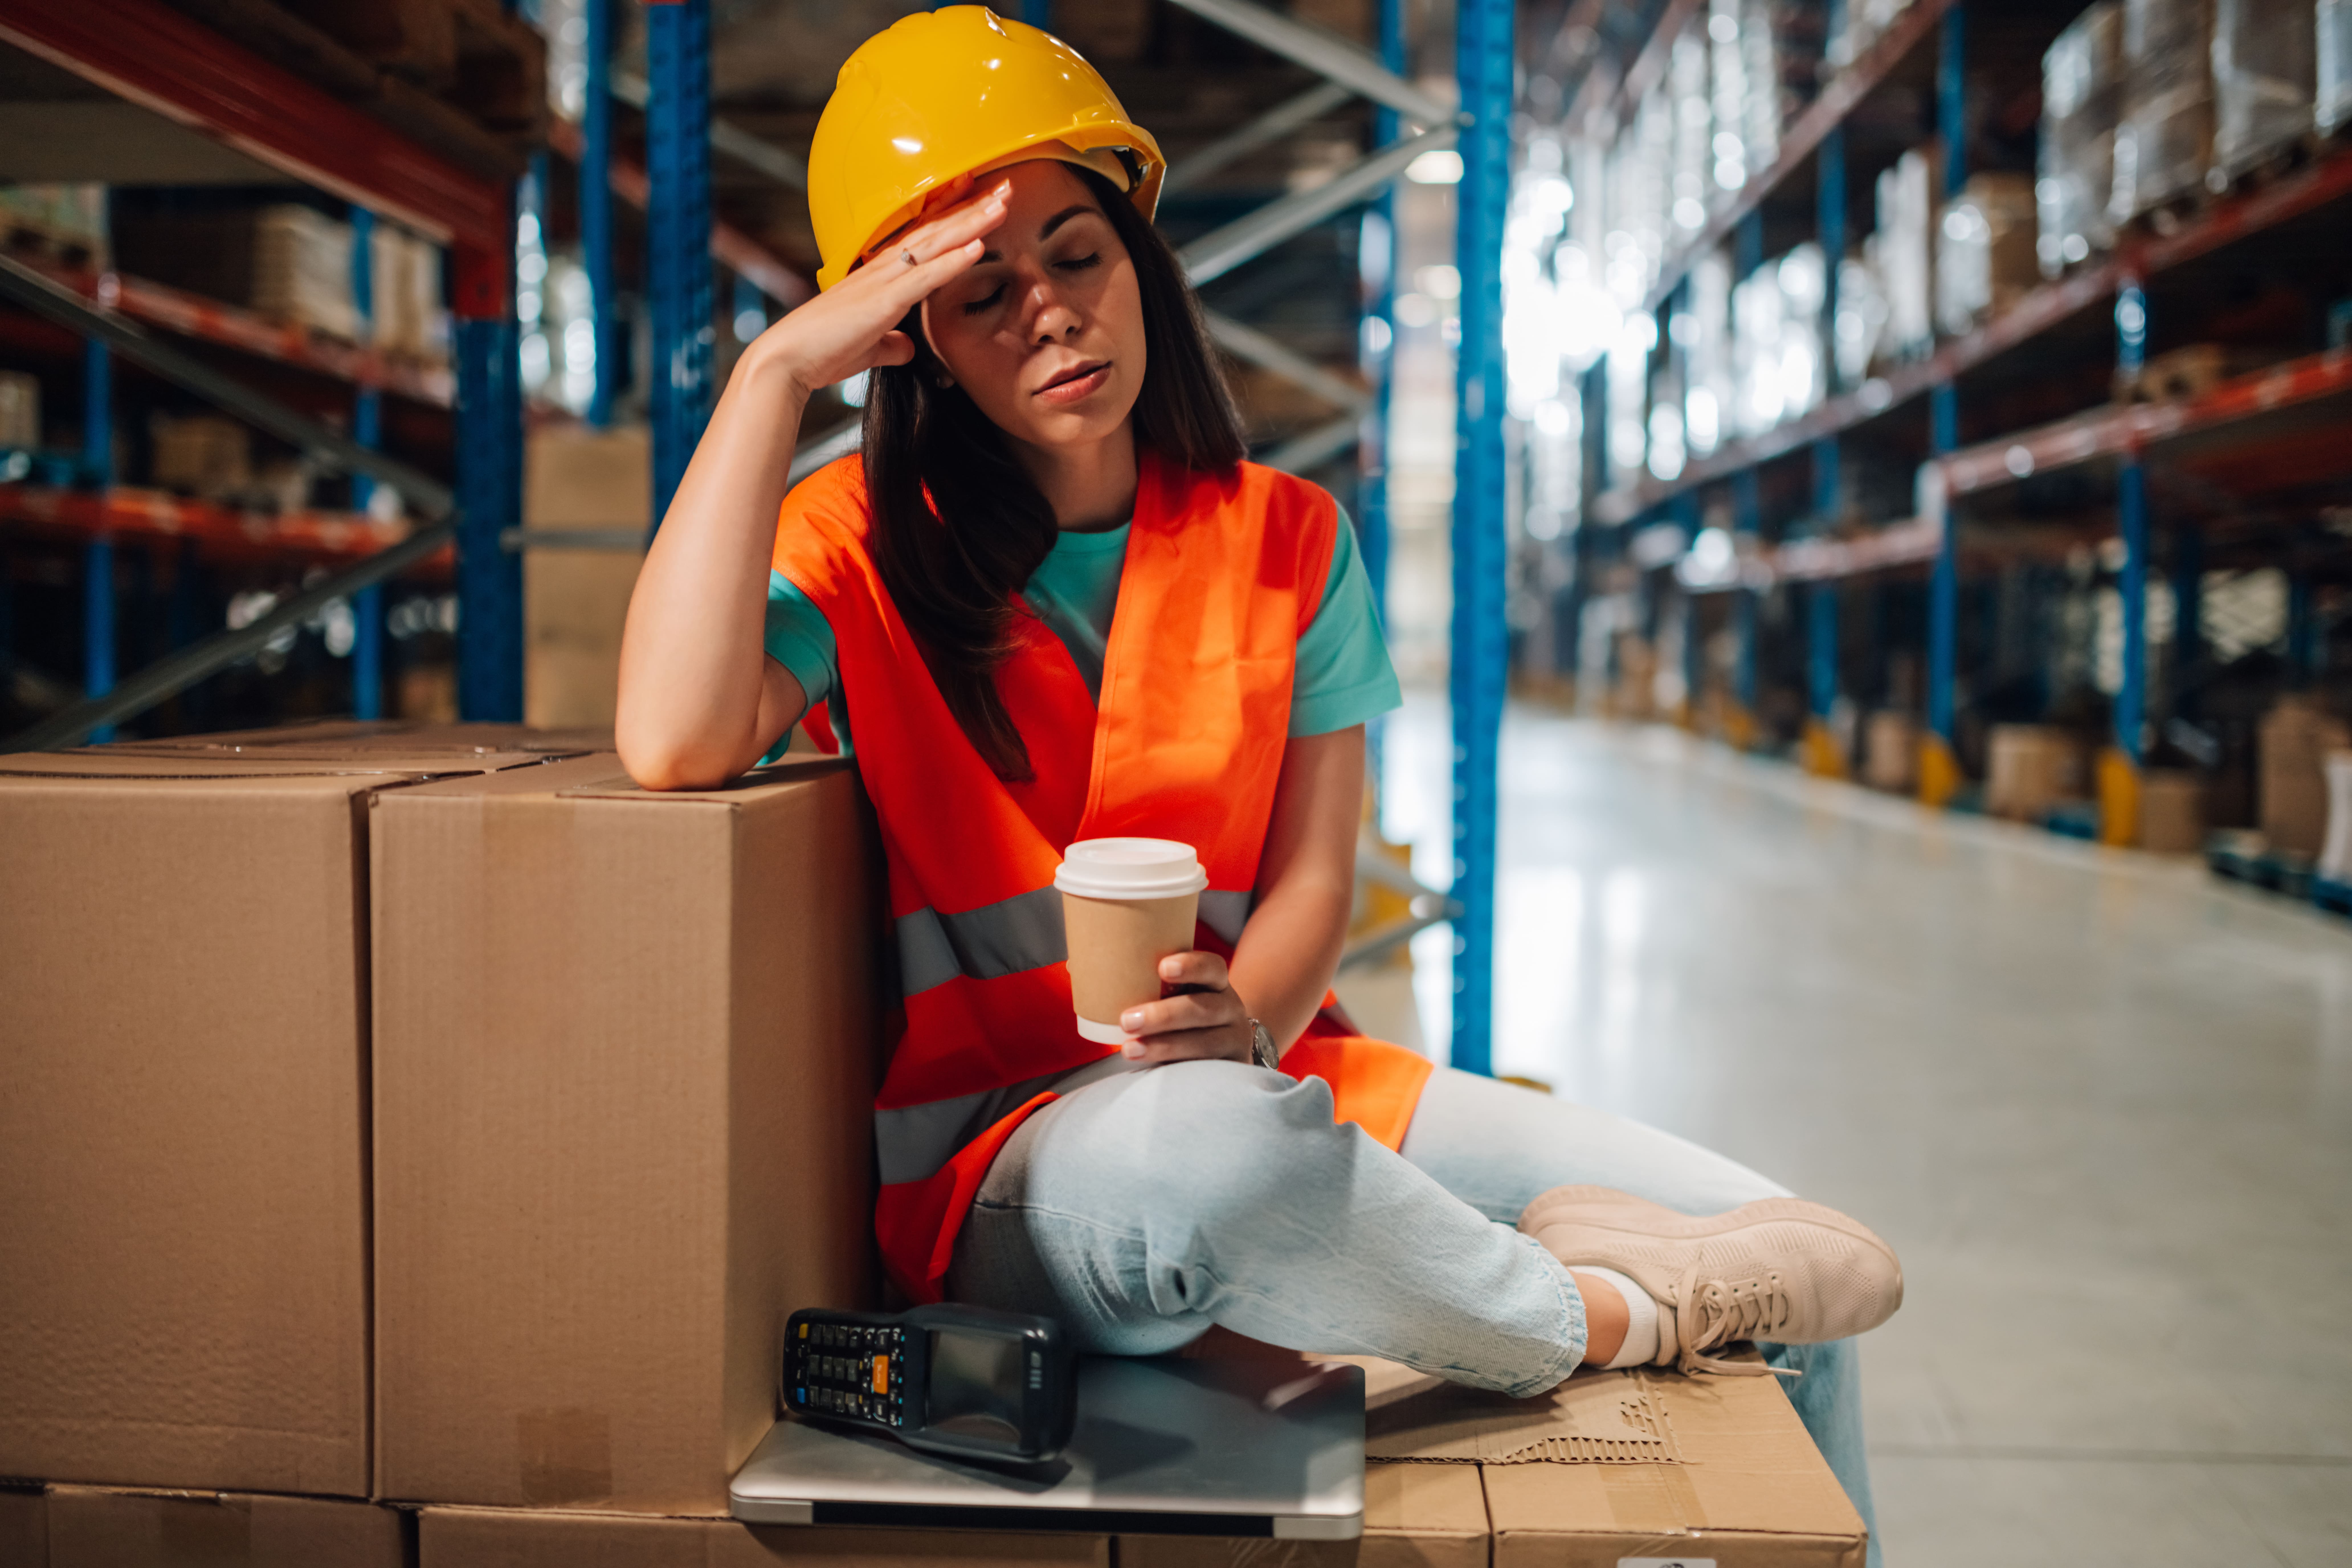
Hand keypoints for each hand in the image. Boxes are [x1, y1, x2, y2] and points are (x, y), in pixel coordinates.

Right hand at [752, 177, 1011, 398]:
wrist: (787, 362)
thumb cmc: (822, 353)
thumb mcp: (868, 348)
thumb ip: (890, 345)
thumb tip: (906, 349)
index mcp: (878, 276)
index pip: (922, 238)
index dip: (951, 215)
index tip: (977, 197)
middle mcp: (881, 269)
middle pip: (935, 230)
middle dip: (972, 208)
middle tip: (1006, 188)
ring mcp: (882, 281)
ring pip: (935, 242)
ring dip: (971, 222)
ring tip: (1002, 203)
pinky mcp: (883, 301)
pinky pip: (925, 276)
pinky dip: (953, 260)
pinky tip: (979, 245)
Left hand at [1118, 951, 1257, 1066]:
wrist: (1223, 1051)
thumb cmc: (1183, 1017)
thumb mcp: (1176, 997)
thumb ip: (1147, 987)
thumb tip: (1083, 975)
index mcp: (1216, 984)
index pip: (1212, 967)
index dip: (1191, 966)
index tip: (1162, 968)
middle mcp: (1231, 1009)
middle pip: (1204, 1008)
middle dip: (1163, 1015)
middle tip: (1126, 1021)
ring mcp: (1235, 1041)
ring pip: (1205, 1043)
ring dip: (1164, 1046)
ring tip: (1130, 1050)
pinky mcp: (1232, 1070)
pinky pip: (1208, 1072)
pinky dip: (1179, 1069)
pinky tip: (1155, 1072)